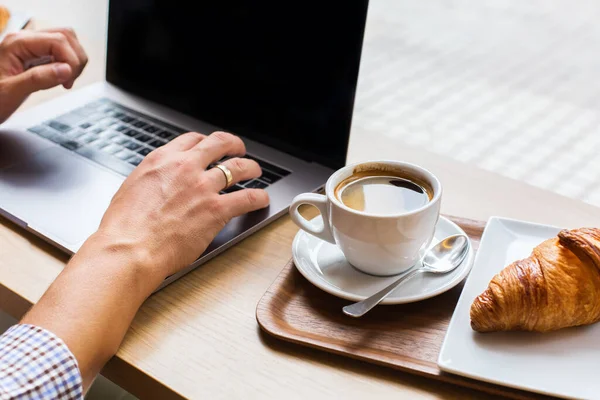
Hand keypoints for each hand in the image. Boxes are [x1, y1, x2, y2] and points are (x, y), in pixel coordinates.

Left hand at [0, 28, 87, 122]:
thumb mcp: (12, 91)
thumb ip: (39, 79)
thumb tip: (66, 69)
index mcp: (17, 44)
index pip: (58, 40)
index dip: (71, 60)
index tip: (69, 80)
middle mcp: (25, 41)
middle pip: (65, 36)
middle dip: (75, 59)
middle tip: (69, 80)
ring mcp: (31, 48)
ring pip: (66, 42)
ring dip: (74, 61)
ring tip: (66, 79)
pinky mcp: (36, 57)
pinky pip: (60, 53)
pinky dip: (68, 65)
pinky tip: (61, 78)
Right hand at [88, 131, 269, 290]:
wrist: (130, 248)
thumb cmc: (124, 227)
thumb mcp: (132, 188)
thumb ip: (152, 180)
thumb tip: (158, 184)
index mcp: (162, 160)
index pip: (192, 140)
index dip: (205, 142)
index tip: (210, 147)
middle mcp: (185, 168)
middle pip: (220, 143)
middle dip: (234, 144)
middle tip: (239, 150)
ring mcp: (203, 187)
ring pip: (238, 167)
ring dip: (251, 167)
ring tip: (255, 171)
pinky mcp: (216, 210)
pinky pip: (248, 198)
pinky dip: (259, 197)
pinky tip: (262, 199)